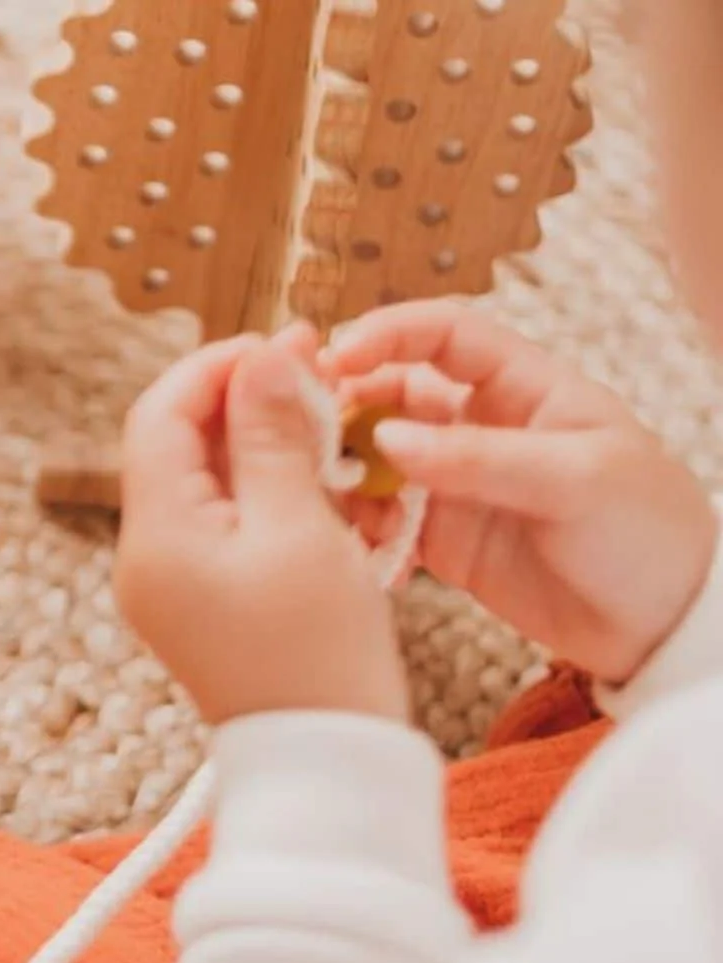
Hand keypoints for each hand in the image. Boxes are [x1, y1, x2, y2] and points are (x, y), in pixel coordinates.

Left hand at [115, 327, 410, 724]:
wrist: (325, 764)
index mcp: (155, 535)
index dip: (218, 366)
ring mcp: (171, 582)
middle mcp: (146, 556)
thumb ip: (272, 437)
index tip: (286, 343)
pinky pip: (224, 520)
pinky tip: (320, 473)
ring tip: (329, 416)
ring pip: (205, 479)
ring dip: (259, 439)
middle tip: (316, 368)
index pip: (159, 415)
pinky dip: (265, 486)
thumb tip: (262, 356)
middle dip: (242, 398)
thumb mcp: (302, 529)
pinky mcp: (203, 601)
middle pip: (177, 443)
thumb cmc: (320, 654)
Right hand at [323, 300, 718, 683]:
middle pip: (389, 391)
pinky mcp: (438, 538)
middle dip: (341, 402)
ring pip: (371, 456)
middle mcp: (478, 427)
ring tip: (311, 489)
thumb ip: (479, 458)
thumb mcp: (575, 481)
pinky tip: (343, 540)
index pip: (443, 334)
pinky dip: (352, 526)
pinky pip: (376, 520)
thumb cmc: (646, 533)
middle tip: (298, 427)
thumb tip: (387, 438)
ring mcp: (454, 483)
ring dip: (337, 466)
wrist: (664, 628)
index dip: (386, 334)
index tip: (336, 356)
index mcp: (523, 388)